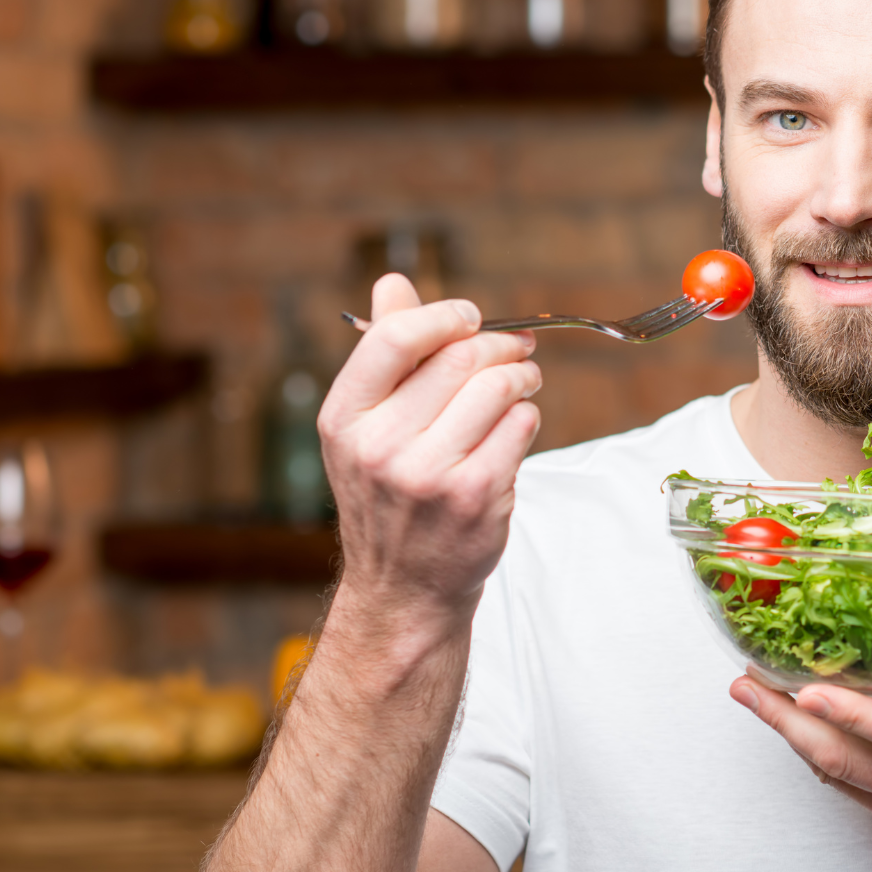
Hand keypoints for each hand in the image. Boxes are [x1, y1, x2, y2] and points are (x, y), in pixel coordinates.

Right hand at [319, 274, 542, 620]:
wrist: (404, 589)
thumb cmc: (390, 496)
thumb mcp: (367, 426)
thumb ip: (385, 352)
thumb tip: (393, 282)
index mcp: (345, 418)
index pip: (395, 338)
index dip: (444, 315)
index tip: (470, 316)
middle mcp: (379, 446)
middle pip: (459, 357)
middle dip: (499, 345)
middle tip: (517, 349)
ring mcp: (428, 474)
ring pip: (497, 387)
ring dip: (522, 376)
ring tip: (522, 383)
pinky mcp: (475, 495)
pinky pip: (520, 426)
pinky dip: (526, 417)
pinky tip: (515, 427)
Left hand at [732, 600, 871, 871]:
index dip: (855, 716)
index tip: (808, 690)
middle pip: (849, 763)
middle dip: (789, 723)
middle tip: (748, 685)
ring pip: (841, 782)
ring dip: (793, 742)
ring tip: (755, 700)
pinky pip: (856, 800)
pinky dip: (825, 765)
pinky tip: (801, 735)